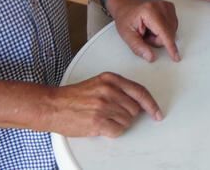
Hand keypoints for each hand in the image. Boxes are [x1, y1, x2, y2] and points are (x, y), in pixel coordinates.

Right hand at [46, 72, 161, 137]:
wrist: (52, 106)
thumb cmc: (73, 97)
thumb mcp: (97, 83)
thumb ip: (117, 88)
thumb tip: (136, 101)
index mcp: (110, 79)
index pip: (140, 92)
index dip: (151, 104)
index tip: (157, 112)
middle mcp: (109, 91)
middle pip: (135, 108)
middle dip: (128, 114)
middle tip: (113, 114)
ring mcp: (104, 106)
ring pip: (128, 121)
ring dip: (119, 123)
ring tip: (104, 119)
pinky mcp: (98, 121)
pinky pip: (118, 130)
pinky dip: (114, 131)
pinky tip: (103, 126)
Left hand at [108, 0, 179, 61]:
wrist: (125, 5)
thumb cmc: (125, 17)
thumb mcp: (126, 34)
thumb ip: (138, 47)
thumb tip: (150, 56)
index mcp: (149, 11)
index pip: (164, 33)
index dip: (170, 46)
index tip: (175, 57)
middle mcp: (161, 7)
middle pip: (168, 34)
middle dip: (157, 40)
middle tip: (145, 35)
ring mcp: (166, 6)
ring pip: (172, 31)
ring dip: (161, 35)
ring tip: (148, 30)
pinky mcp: (170, 8)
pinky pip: (173, 26)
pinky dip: (164, 30)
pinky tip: (155, 27)